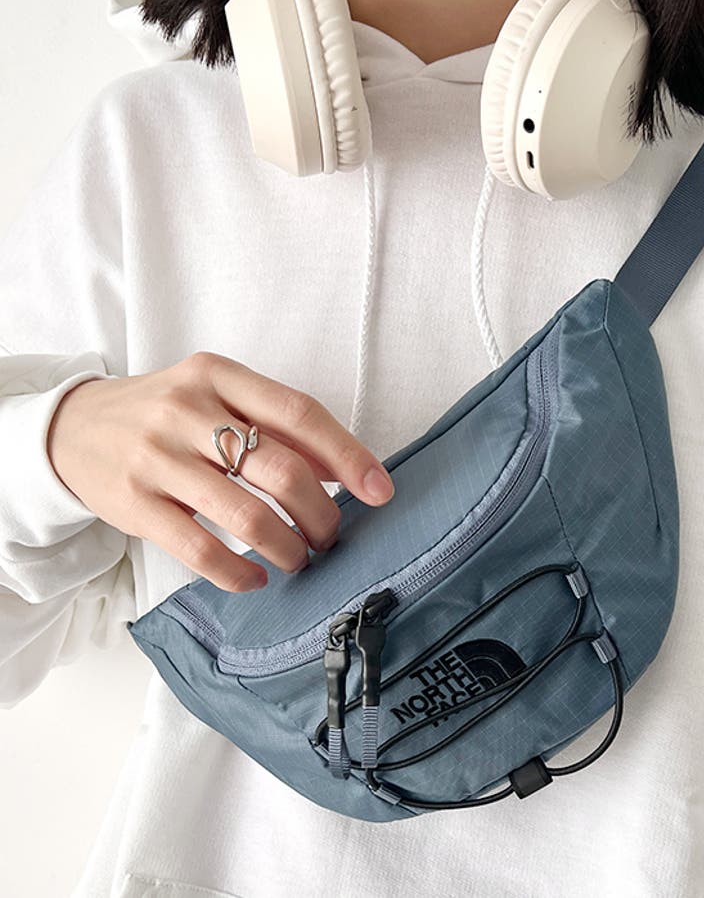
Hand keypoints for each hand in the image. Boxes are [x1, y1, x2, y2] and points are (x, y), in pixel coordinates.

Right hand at [46, 351, 394, 591]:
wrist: (73, 427)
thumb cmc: (167, 414)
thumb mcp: (218, 397)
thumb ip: (278, 426)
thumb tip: (347, 470)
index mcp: (219, 376)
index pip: (300, 413)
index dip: (348, 455)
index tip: (380, 491)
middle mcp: (188, 410)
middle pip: (281, 470)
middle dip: (320, 514)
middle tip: (330, 536)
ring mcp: (157, 457)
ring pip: (246, 515)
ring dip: (287, 548)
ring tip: (298, 558)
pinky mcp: (134, 504)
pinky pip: (200, 550)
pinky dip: (239, 572)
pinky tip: (255, 577)